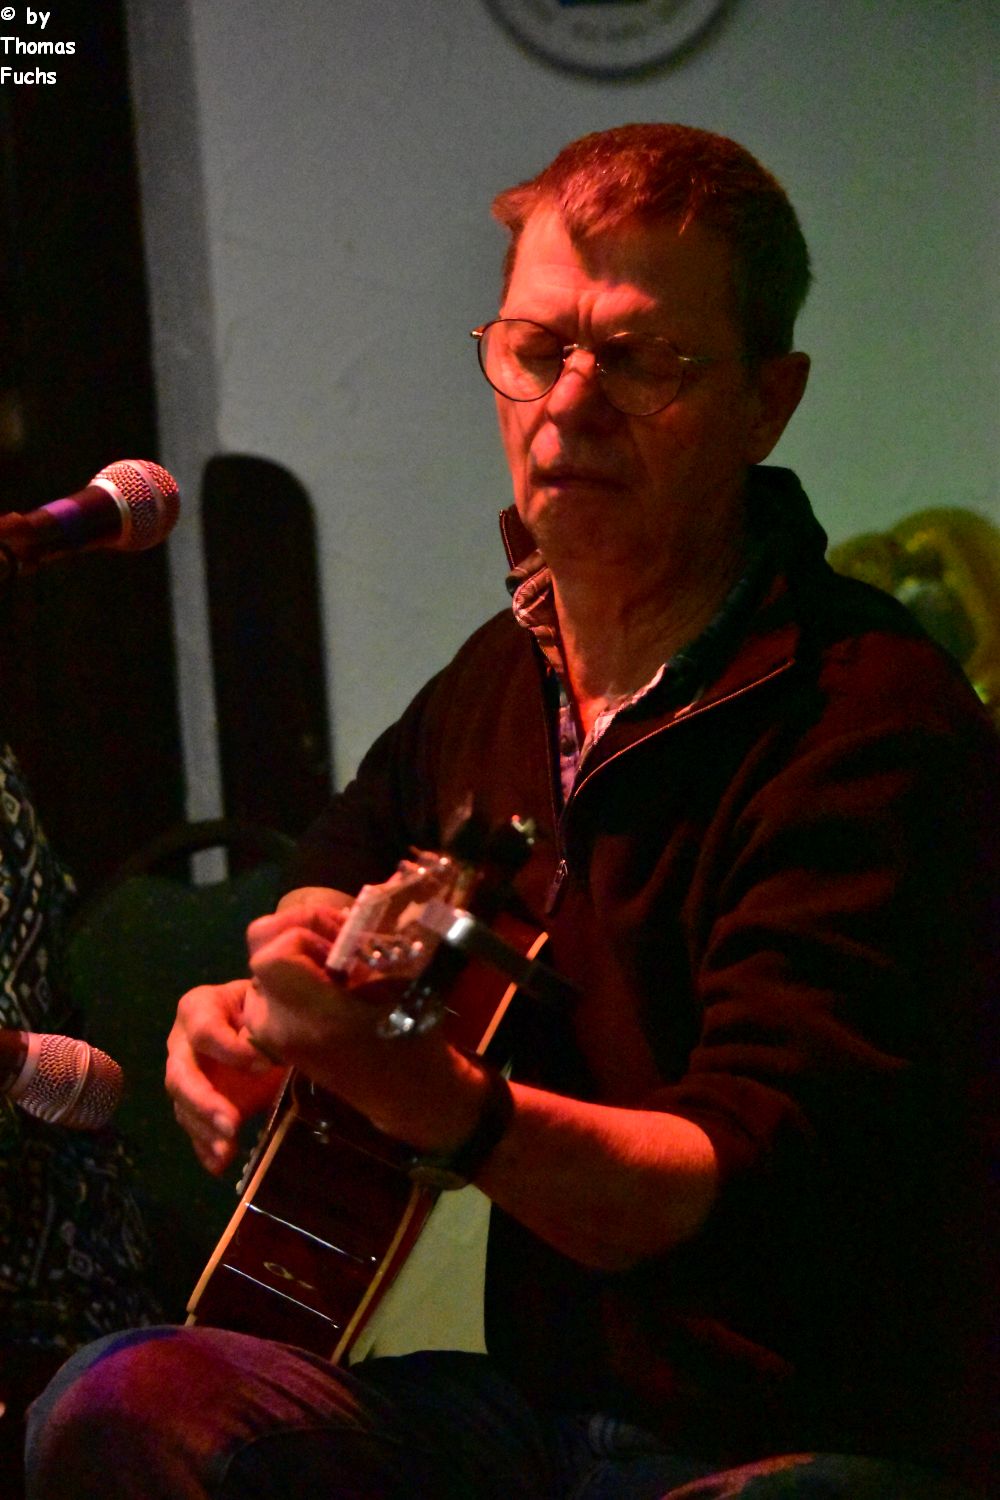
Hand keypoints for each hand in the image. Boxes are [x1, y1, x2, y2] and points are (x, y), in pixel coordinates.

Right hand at [166, 977, 285, 1173]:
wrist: (267, 1022)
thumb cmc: (266, 1005)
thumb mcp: (267, 1001)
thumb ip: (263, 1017)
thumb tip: (269, 1046)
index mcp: (198, 1008)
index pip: (204, 1030)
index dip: (231, 1050)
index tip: (264, 1065)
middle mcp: (182, 1044)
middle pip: (181, 1074)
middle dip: (205, 1101)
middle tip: (232, 1124)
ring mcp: (184, 1076)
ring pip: (183, 1106)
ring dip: (204, 1131)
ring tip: (227, 1152)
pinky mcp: (194, 1104)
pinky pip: (193, 1128)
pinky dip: (205, 1148)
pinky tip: (219, 1165)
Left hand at [244, 903, 491, 1152]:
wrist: (404, 1093)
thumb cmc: (412, 1040)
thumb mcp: (403, 986)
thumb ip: (368, 949)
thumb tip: (357, 912)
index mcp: (310, 1018)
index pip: (274, 952)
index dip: (306, 933)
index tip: (344, 943)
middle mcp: (278, 1026)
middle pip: (260, 949)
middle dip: (300, 931)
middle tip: (341, 940)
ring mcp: (268, 1034)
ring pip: (261, 964)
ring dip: (297, 948)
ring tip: (337, 959)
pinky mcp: (270, 1035)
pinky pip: (266, 984)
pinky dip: (293, 969)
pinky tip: (329, 978)